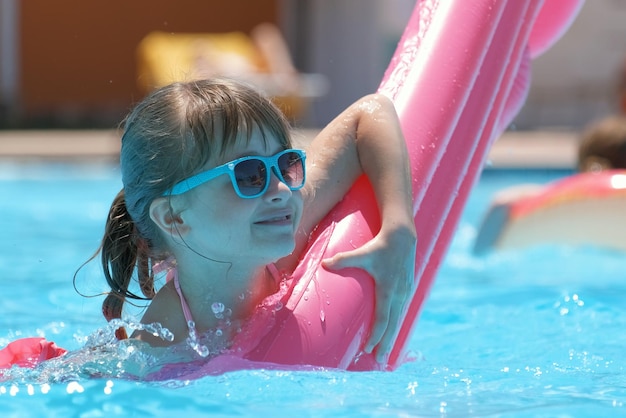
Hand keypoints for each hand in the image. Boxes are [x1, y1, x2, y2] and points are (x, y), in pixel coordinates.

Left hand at [322, 223, 416, 363]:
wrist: (402, 236)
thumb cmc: (380, 245)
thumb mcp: (362, 252)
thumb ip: (343, 259)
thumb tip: (324, 263)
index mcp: (388, 289)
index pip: (382, 318)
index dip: (376, 335)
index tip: (368, 349)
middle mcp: (399, 294)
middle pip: (393, 325)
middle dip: (386, 344)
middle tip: (379, 361)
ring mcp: (406, 293)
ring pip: (399, 320)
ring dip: (392, 336)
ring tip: (386, 352)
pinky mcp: (408, 290)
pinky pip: (402, 312)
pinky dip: (397, 324)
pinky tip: (392, 332)